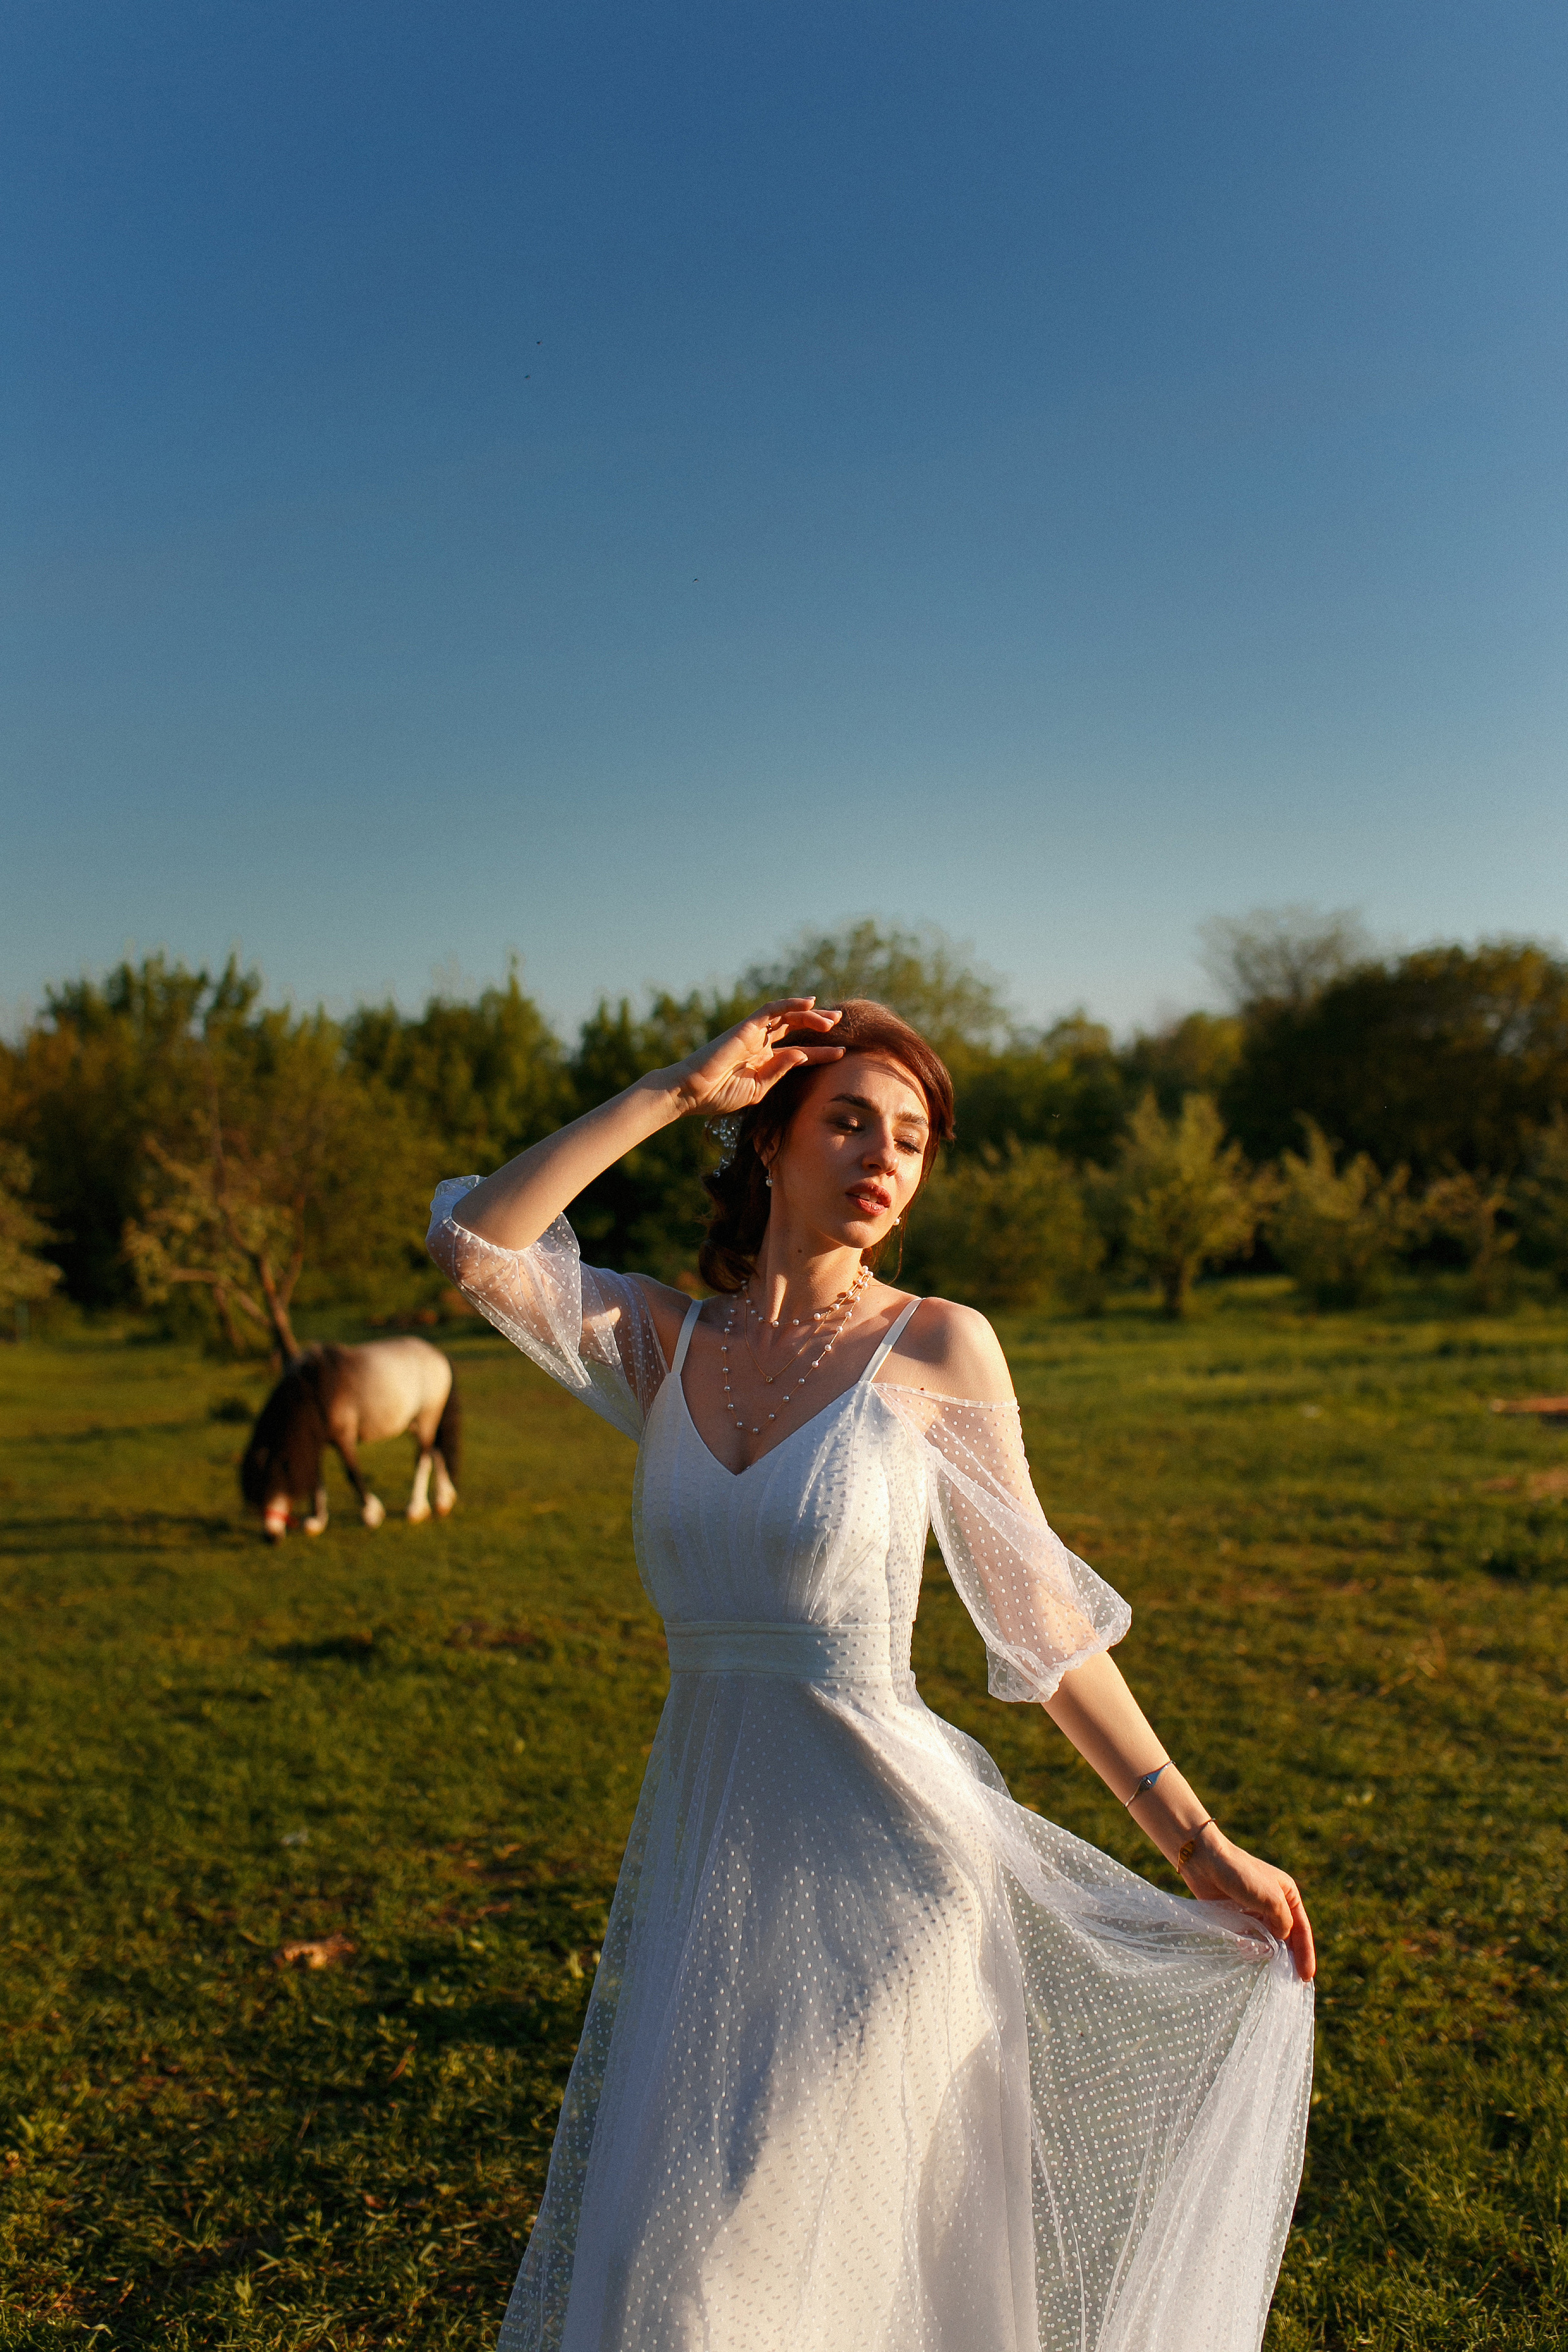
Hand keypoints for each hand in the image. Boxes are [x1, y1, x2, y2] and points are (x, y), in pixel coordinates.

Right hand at [669, 999, 844, 1117]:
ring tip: (831, 1020)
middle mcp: (761, 1045)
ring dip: (810, 1015)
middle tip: (839, 1020)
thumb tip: (801, 1054)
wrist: (692, 1092)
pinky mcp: (746, 1027)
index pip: (799, 1053)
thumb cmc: (719, 1096)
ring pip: (787, 1016)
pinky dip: (790, 1004)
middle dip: (818, 1024)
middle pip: (796, 1028)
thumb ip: (779, 1071)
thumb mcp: (757, 1089)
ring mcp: (754, 1034)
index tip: (842, 1052)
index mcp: (764, 1062)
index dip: (821, 1052)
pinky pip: (771, 1010)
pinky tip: (810, 1003)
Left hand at [1181, 1828, 1315, 1981]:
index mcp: (1287, 1894)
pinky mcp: (1235, 1914)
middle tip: (1292, 1982)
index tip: (1306, 1977)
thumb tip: (1282, 1941)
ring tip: (1272, 1973)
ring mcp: (1254, 1908)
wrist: (1205, 1862)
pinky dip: (1251, 1947)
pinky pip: (1248, 1936)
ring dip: (1269, 1954)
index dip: (1306, 1953)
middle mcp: (1273, 1902)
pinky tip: (1250, 1958)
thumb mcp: (1271, 1899)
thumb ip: (1283, 1924)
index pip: (1302, 1928)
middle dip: (1289, 1956)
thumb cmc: (1241, 1876)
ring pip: (1267, 1937)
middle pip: (1286, 1934)